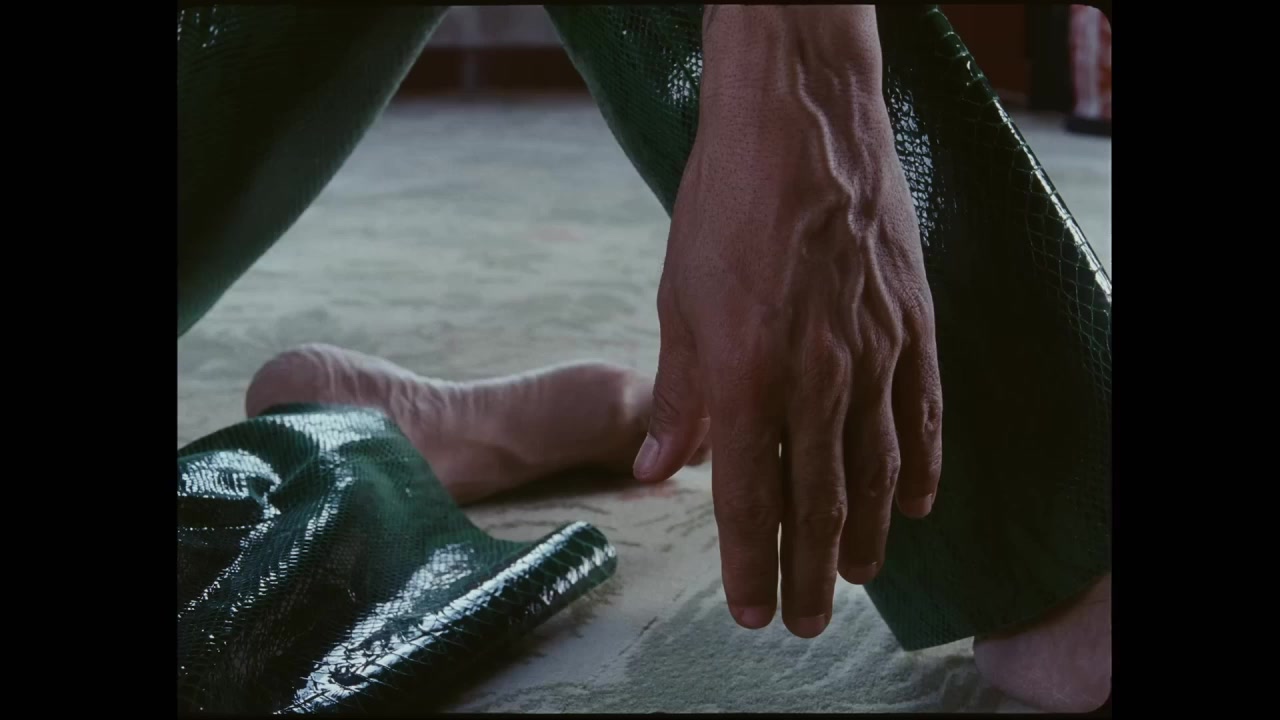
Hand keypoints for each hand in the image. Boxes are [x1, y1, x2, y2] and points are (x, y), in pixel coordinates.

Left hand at [631, 5, 942, 637]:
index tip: (753, 610)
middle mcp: (816, 380)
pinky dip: (919, 466)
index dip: (751, 564)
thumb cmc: (725, 205)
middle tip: (807, 619)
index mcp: (746, 378)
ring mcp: (873, 353)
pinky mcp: (910, 324)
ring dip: (865, 533)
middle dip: (810, 571)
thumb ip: (676, 396)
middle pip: (819, 503)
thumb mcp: (679, 301)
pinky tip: (914, 504)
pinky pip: (922, 413)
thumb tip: (659, 470)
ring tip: (856, 577)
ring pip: (875, 471)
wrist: (800, 122)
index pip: (750, 501)